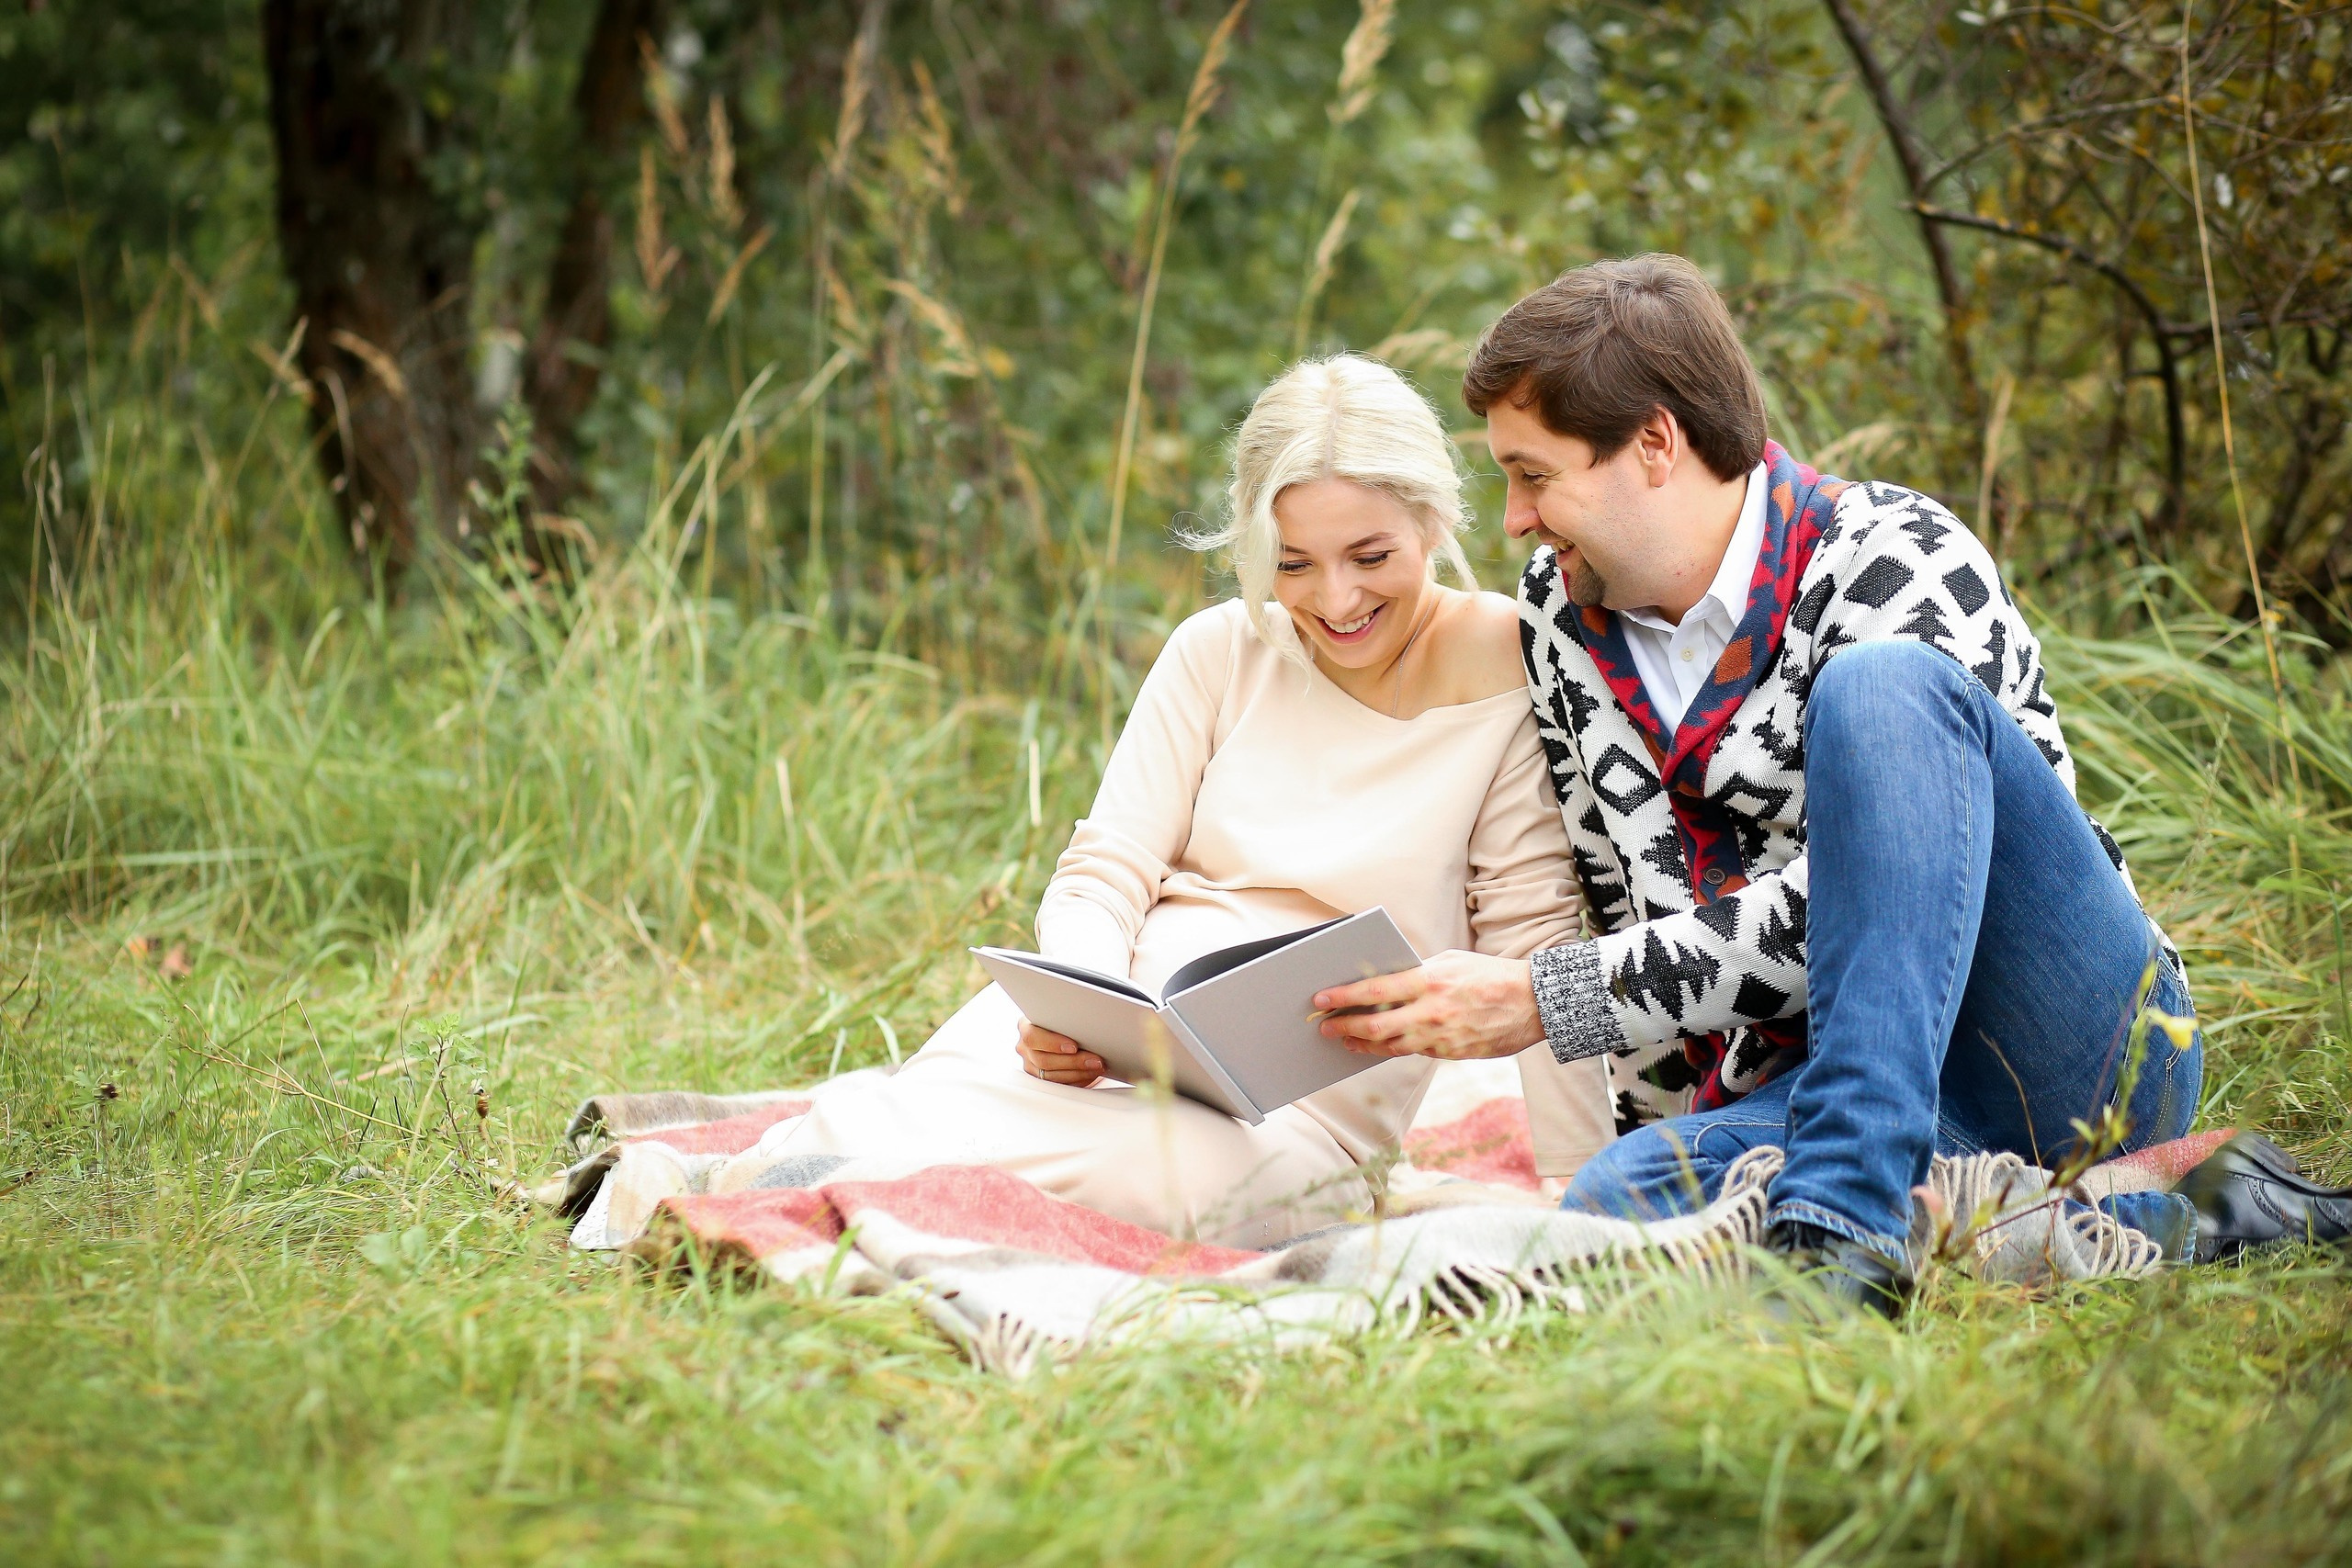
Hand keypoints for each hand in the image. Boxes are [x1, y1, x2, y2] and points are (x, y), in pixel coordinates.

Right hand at [1016, 1018, 1105, 1085]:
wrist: (1062, 1031)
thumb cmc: (1062, 1020)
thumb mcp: (1061, 1015)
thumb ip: (1065, 1020)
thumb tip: (1086, 1024)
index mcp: (1025, 1026)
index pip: (1033, 1037)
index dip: (1053, 1043)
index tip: (1074, 1047)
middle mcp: (1024, 1047)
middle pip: (1044, 1060)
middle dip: (1074, 1062)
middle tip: (1094, 1060)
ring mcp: (1030, 1064)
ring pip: (1051, 1076)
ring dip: (1078, 1073)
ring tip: (1096, 1067)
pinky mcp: (1040, 1078)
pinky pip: (1058, 1084)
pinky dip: (1077, 1080)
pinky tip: (1090, 1074)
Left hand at [1313, 949, 1544, 1060]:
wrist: (1534, 1003)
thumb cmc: (1490, 975)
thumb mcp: (1451, 961)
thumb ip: (1419, 972)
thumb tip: (1386, 980)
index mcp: (1429, 980)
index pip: (1374, 989)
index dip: (1343, 996)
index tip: (1321, 998)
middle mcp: (1431, 1011)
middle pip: (1375, 1024)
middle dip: (1345, 1026)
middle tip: (1325, 1028)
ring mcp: (1441, 1036)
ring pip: (1391, 1045)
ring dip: (1364, 1043)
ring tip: (1346, 1040)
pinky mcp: (1452, 1053)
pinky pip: (1415, 1052)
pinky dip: (1393, 1048)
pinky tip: (1380, 1046)